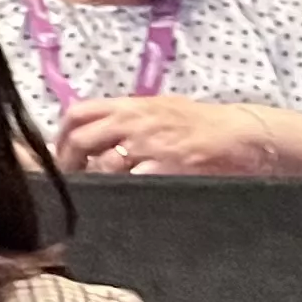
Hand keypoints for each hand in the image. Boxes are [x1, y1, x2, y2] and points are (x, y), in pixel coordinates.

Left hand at [53, 95, 280, 177]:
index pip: (78, 112)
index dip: (61, 135)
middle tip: (72, 179)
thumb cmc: (198, 123)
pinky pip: (132, 182)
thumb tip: (88, 132)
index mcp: (129, 105)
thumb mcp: (157, 109)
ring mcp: (149, 145)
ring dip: (97, 180)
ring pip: (102, 165)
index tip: (60, 154)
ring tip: (101, 190)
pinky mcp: (166, 167)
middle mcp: (133, 121)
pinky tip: (127, 196)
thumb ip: (123, 118)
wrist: (240, 133)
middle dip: (69, 163)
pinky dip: (123, 191)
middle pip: (80, 139)